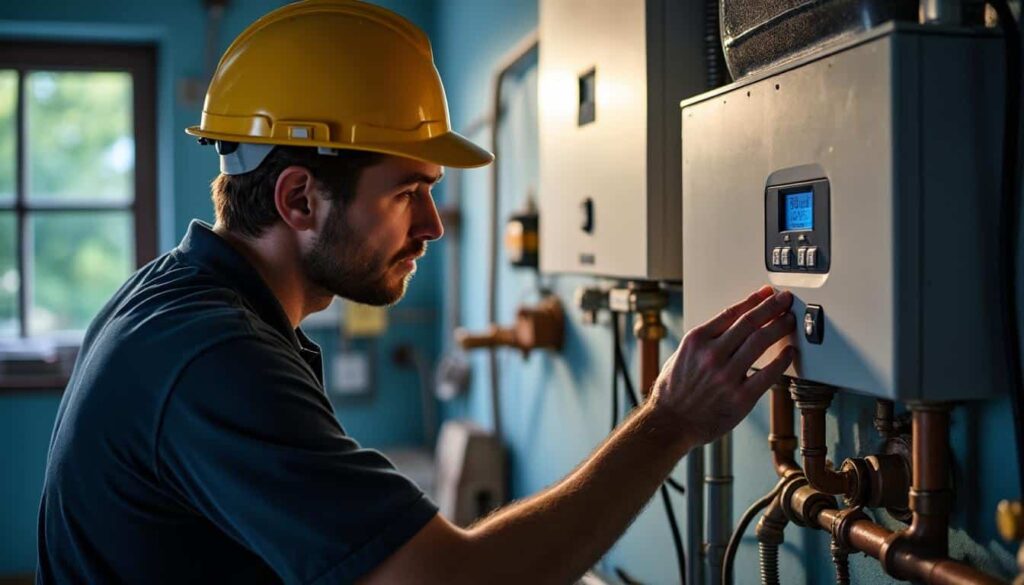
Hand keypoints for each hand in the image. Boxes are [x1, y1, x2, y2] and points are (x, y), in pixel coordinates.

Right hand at [651, 285, 795, 448]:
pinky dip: (782, 360)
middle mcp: (712, 355)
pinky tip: (789, 352)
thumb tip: (731, 324)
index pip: (731, 312)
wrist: (670, 423)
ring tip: (789, 320)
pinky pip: (768, 374)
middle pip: (750, 323)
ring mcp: (727, 376)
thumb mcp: (681, 355)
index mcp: (696, 341)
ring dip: (779, 327)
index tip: (765, 293)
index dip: (753, 300)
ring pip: (761, 342)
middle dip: (771, 307)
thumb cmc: (673, 391)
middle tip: (785, 300)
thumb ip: (705, 340)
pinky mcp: (740, 398)